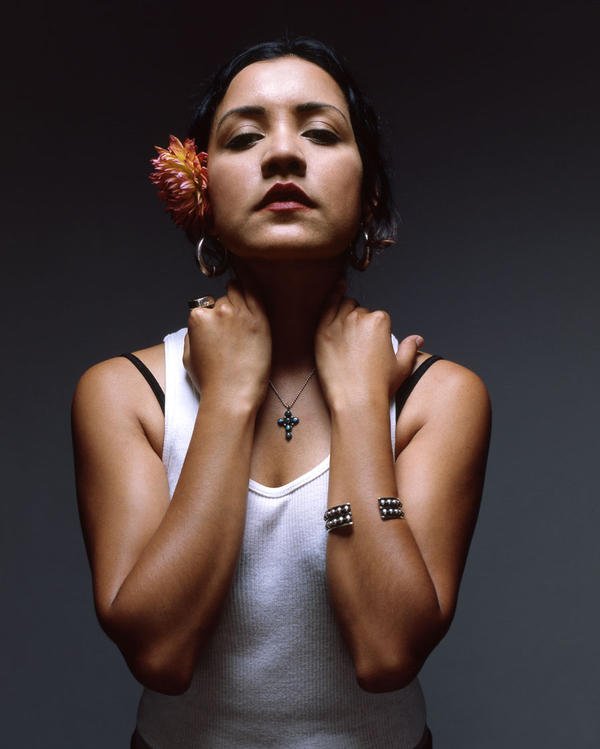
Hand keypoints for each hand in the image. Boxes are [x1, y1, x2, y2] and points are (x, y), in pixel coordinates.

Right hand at [183, 279, 271, 409]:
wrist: (231, 396)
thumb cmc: (211, 381)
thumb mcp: (187, 356)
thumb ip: (191, 334)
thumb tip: (199, 324)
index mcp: (198, 318)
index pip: (204, 305)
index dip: (212, 316)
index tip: (218, 328)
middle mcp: (217, 311)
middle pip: (222, 297)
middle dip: (226, 307)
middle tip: (233, 327)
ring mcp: (240, 313)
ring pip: (238, 289)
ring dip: (239, 296)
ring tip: (244, 313)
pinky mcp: (259, 319)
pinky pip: (256, 291)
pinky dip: (252, 284)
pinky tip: (252, 281)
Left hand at [315, 281, 423, 409]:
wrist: (356, 400)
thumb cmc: (379, 386)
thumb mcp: (402, 367)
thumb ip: (409, 348)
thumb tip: (417, 339)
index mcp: (380, 322)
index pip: (378, 317)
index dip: (376, 330)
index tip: (373, 343)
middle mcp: (359, 317)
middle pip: (360, 311)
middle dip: (360, 322)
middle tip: (359, 342)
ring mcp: (338, 323)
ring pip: (343, 306)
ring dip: (346, 312)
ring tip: (346, 328)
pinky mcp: (322, 332)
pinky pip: (326, 307)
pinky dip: (332, 297)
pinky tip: (336, 289)